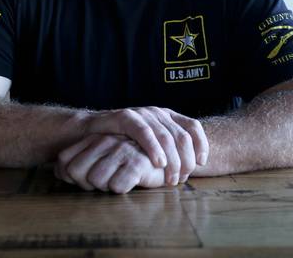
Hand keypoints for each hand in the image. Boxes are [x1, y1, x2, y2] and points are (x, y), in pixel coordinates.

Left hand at [55, 134, 164, 193]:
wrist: (164, 159)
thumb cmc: (128, 162)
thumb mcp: (101, 158)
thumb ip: (78, 162)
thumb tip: (58, 171)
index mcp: (94, 139)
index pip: (64, 162)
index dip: (71, 177)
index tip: (85, 181)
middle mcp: (105, 141)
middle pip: (76, 173)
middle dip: (86, 185)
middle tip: (103, 184)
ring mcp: (121, 149)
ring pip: (95, 180)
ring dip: (105, 187)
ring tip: (119, 181)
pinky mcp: (137, 162)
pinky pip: (116, 186)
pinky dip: (122, 189)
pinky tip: (132, 183)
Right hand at [81, 106, 208, 186]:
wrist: (91, 132)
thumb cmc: (123, 142)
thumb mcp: (151, 145)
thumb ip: (168, 150)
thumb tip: (191, 169)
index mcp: (168, 116)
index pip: (193, 127)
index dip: (201, 145)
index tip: (201, 163)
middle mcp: (158, 113)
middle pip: (182, 136)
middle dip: (186, 160)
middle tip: (181, 179)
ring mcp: (142, 114)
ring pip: (166, 137)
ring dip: (172, 160)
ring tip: (171, 178)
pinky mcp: (126, 117)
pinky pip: (144, 132)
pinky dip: (154, 148)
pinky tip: (158, 163)